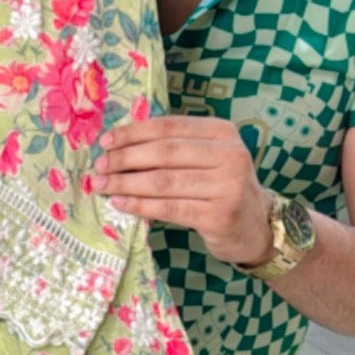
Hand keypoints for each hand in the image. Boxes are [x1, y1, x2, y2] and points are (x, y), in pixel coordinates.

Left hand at [90, 115, 272, 264]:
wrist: (256, 227)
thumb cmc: (221, 189)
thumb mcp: (208, 158)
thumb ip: (175, 148)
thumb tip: (119, 146)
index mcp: (222, 132)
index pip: (170, 127)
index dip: (134, 133)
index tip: (105, 142)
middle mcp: (229, 155)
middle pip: (164, 153)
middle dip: (125, 158)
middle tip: (99, 166)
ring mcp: (227, 186)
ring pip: (164, 181)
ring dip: (126, 183)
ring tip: (102, 185)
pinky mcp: (218, 216)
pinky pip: (170, 208)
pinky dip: (140, 205)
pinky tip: (120, 203)